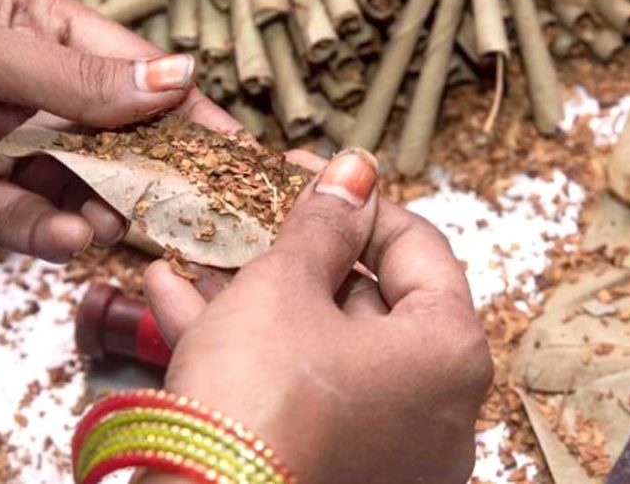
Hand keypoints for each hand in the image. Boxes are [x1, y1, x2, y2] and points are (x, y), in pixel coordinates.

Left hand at [0, 0, 237, 260]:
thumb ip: (75, 80)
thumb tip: (178, 79)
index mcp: (29, 23)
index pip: (124, 68)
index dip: (178, 108)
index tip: (229, 152)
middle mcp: (17, 84)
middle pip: (106, 133)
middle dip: (147, 171)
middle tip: (190, 212)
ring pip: (69, 184)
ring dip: (99, 209)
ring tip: (119, 229)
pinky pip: (18, 220)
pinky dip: (45, 235)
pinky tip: (66, 242)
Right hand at [142, 150, 492, 483]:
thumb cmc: (258, 398)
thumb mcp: (284, 285)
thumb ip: (323, 223)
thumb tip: (352, 175)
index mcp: (450, 355)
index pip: (419, 250)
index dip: (357, 203)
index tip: (312, 175)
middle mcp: (435, 411)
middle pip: (368, 304)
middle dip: (296, 256)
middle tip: (254, 218)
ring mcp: (387, 450)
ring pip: (320, 349)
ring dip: (257, 299)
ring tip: (203, 256)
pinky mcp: (335, 472)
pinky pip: (299, 395)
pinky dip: (250, 352)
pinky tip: (180, 303)